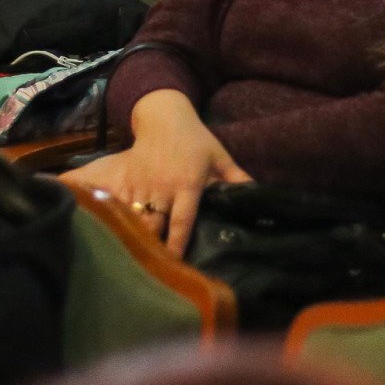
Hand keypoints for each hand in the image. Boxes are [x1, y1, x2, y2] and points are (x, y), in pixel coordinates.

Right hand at [62, 89, 250, 253]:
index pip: (183, 220)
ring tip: (140, 259)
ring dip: (139, 237)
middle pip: (156, 223)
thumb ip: (237, 179)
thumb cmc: (196, 139)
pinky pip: (124, 205)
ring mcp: (144, 184)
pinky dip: (124, 221)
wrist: (162, 117)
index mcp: (188, 184)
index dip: (178, 243)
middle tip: (158, 268)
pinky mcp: (129, 180)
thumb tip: (260, 195)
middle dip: (155, 245)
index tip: (176, 263)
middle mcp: (164, 187)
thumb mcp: (220, 157)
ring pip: (138, 217)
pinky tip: (124, 236)